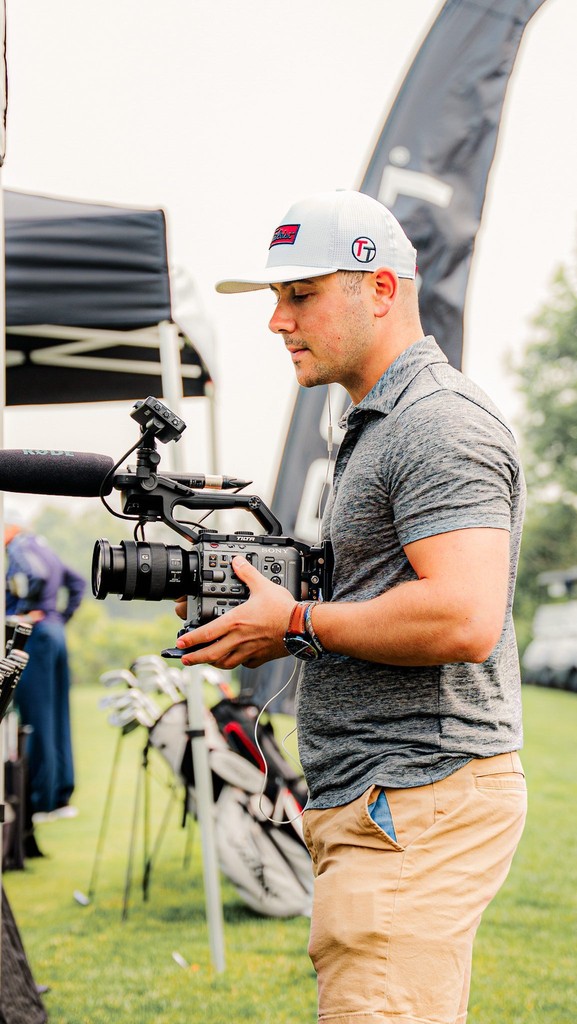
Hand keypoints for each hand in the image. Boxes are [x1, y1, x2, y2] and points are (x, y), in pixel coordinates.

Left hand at [175, 556, 295, 669]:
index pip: (206, 633)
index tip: (180, 643)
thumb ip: (247, 573)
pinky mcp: (260, 658)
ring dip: (212, 663)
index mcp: (235, 622)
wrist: (301, 627)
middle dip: (195, 658)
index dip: (190, 639)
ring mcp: (249, 651)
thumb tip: (237, 561)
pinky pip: (244, 664)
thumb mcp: (262, 586)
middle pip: (210, 654)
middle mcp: (239, 639)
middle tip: (185, 658)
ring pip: (225, 662)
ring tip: (206, 661)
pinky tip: (235, 659)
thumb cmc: (283, 609)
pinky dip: (237, 663)